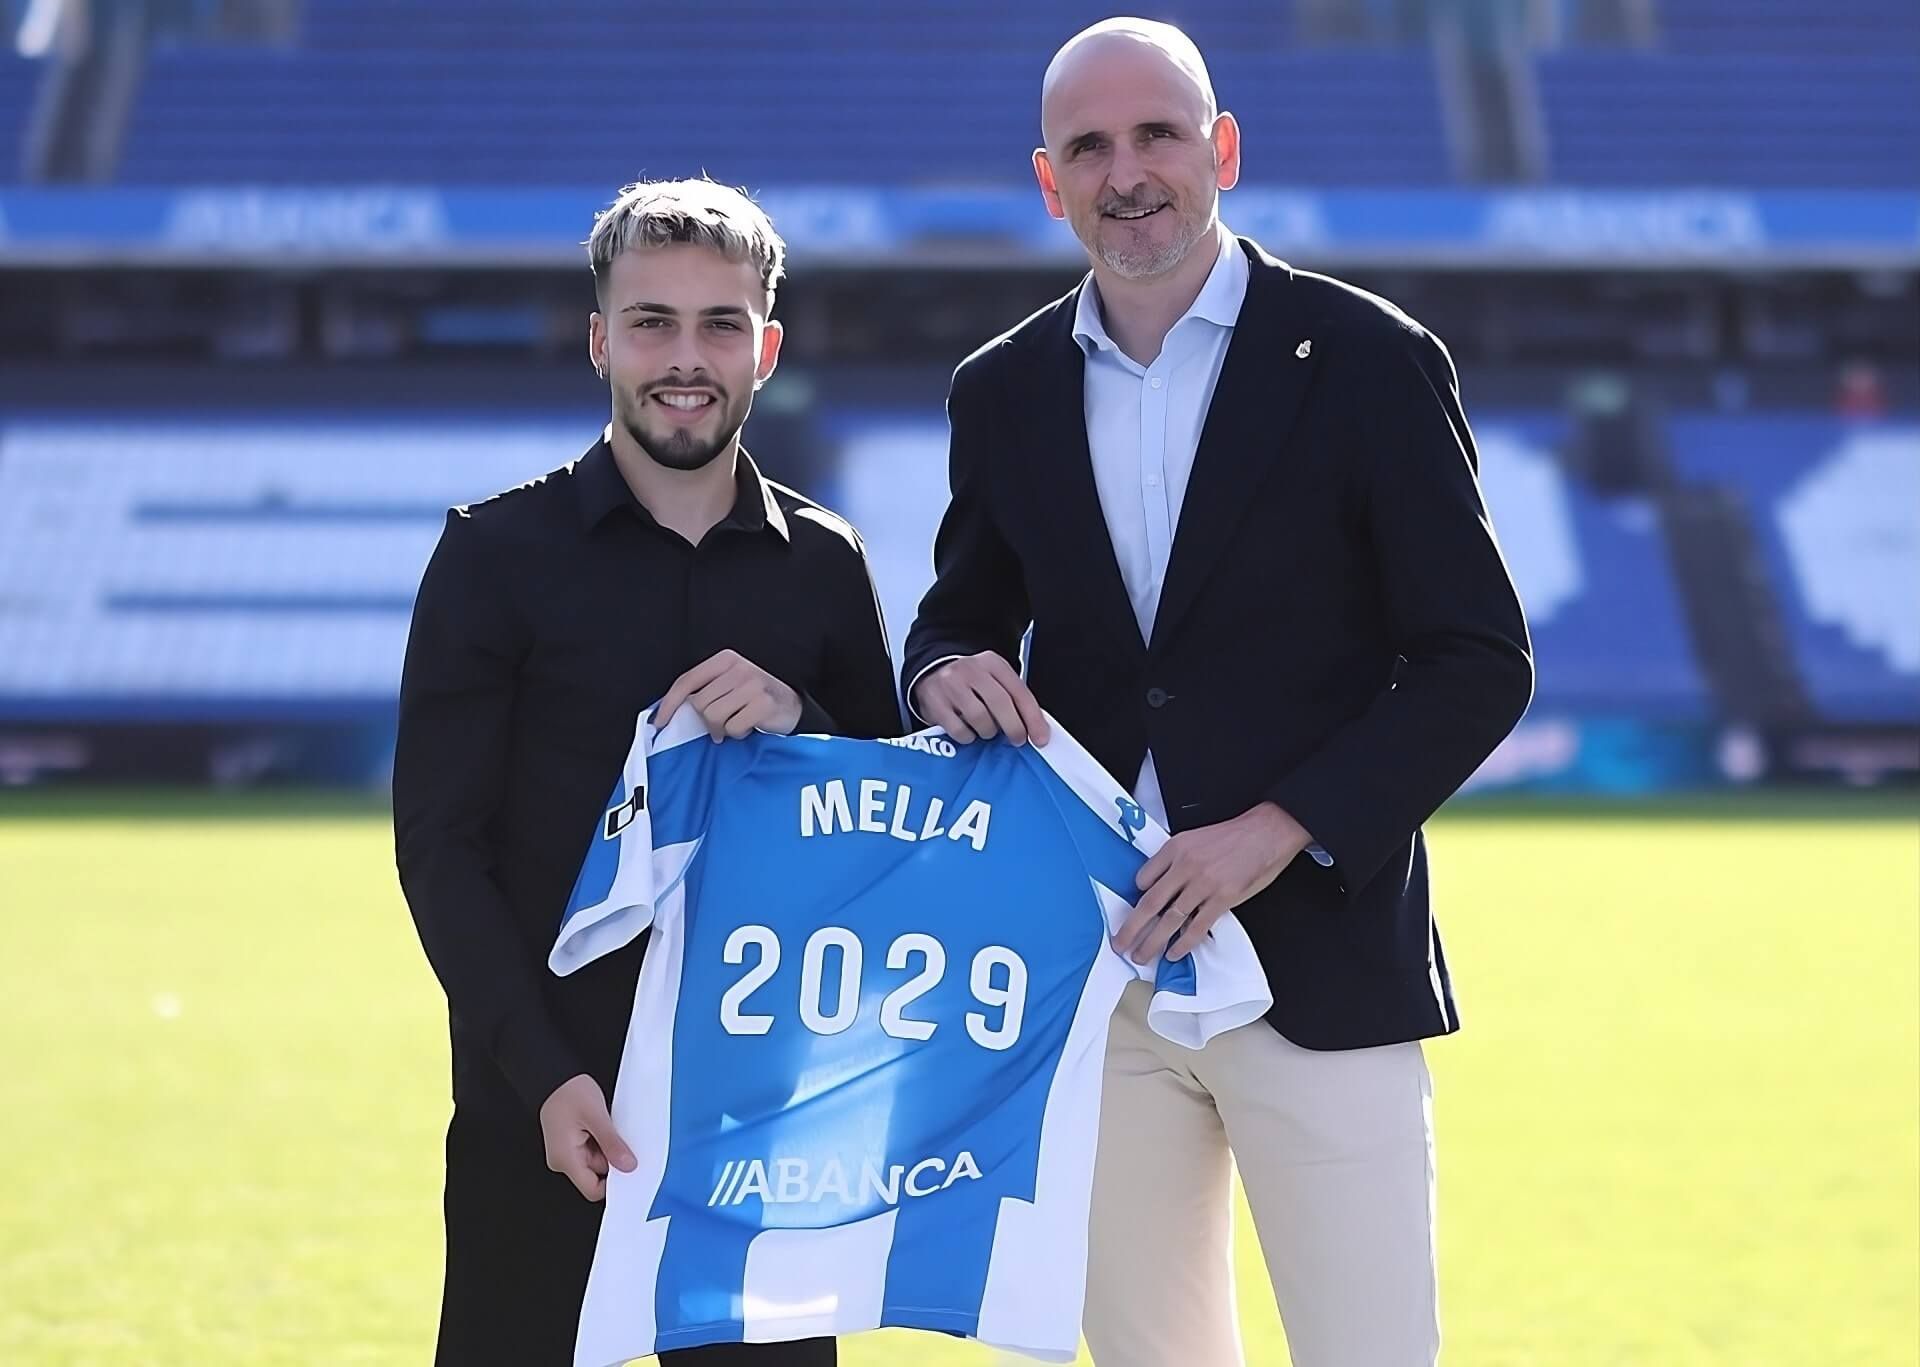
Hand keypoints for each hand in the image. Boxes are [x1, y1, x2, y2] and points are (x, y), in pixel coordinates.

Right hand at [539, 1074, 636, 1201]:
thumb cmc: (567, 1092)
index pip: (592, 1190)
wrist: (553, 1075)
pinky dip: (601, 1140)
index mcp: (565, 1159)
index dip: (612, 1184)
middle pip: (596, 1174)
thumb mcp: (596, 1116)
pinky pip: (590, 1149)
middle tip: (619, 1137)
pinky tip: (603, 1125)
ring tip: (607, 1126)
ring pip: (595, 1160)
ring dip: (607, 1147)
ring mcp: (565, 1152)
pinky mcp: (569, 1143)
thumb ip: (612, 1144)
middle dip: (612, 1159)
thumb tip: (627, 1165)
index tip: (628, 1168)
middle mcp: (562, 1160)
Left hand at [656, 649, 802, 740]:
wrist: (792, 706)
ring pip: (713, 717)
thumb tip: (669, 712)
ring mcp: (753, 684)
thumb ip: (705, 691)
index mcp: (725, 660)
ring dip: (722, 728)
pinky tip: (749, 727)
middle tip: (721, 725)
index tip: (659, 722)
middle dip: (706, 721)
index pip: (687, 680)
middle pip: (699, 704)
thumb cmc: (754, 699)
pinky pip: (733, 728)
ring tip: (735, 724)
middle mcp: (739, 668)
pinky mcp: (763, 703)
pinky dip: (738, 733)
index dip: (669, 703)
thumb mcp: (728, 686)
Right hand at [912, 652, 1049, 746]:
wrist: (932, 672)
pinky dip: (968, 737)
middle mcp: (972, 670)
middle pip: (1001, 703)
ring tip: (986, 730)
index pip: (1019, 691)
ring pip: (980, 718)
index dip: (1033, 718)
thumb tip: (1036, 729)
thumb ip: (1013, 699)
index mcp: (993, 663)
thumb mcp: (994, 681)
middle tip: (1017, 740)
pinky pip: (959, 730)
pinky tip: (968, 730)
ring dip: (988, 732)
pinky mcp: (935, 702)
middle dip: (1014, 727)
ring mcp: (951, 685)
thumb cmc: (970, 683)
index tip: (1041, 738)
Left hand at [1113, 802, 1313, 963]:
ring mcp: (1203, 884)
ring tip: (1142, 955)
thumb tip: (1162, 885)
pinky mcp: (1222, 898)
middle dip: (1131, 928)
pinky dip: (1184, 943)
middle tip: (1120, 944)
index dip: (1135, 898)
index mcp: (1175, 848)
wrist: (1266, 832)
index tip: (1131, 913)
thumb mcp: (1195, 838)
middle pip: (1150, 904)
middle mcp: (1185, 866)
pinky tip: (1174, 953)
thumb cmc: (1233, 836)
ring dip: (1152, 941)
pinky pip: (1197, 926)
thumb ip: (1176, 859)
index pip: (1144, 878)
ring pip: (1170, 919)